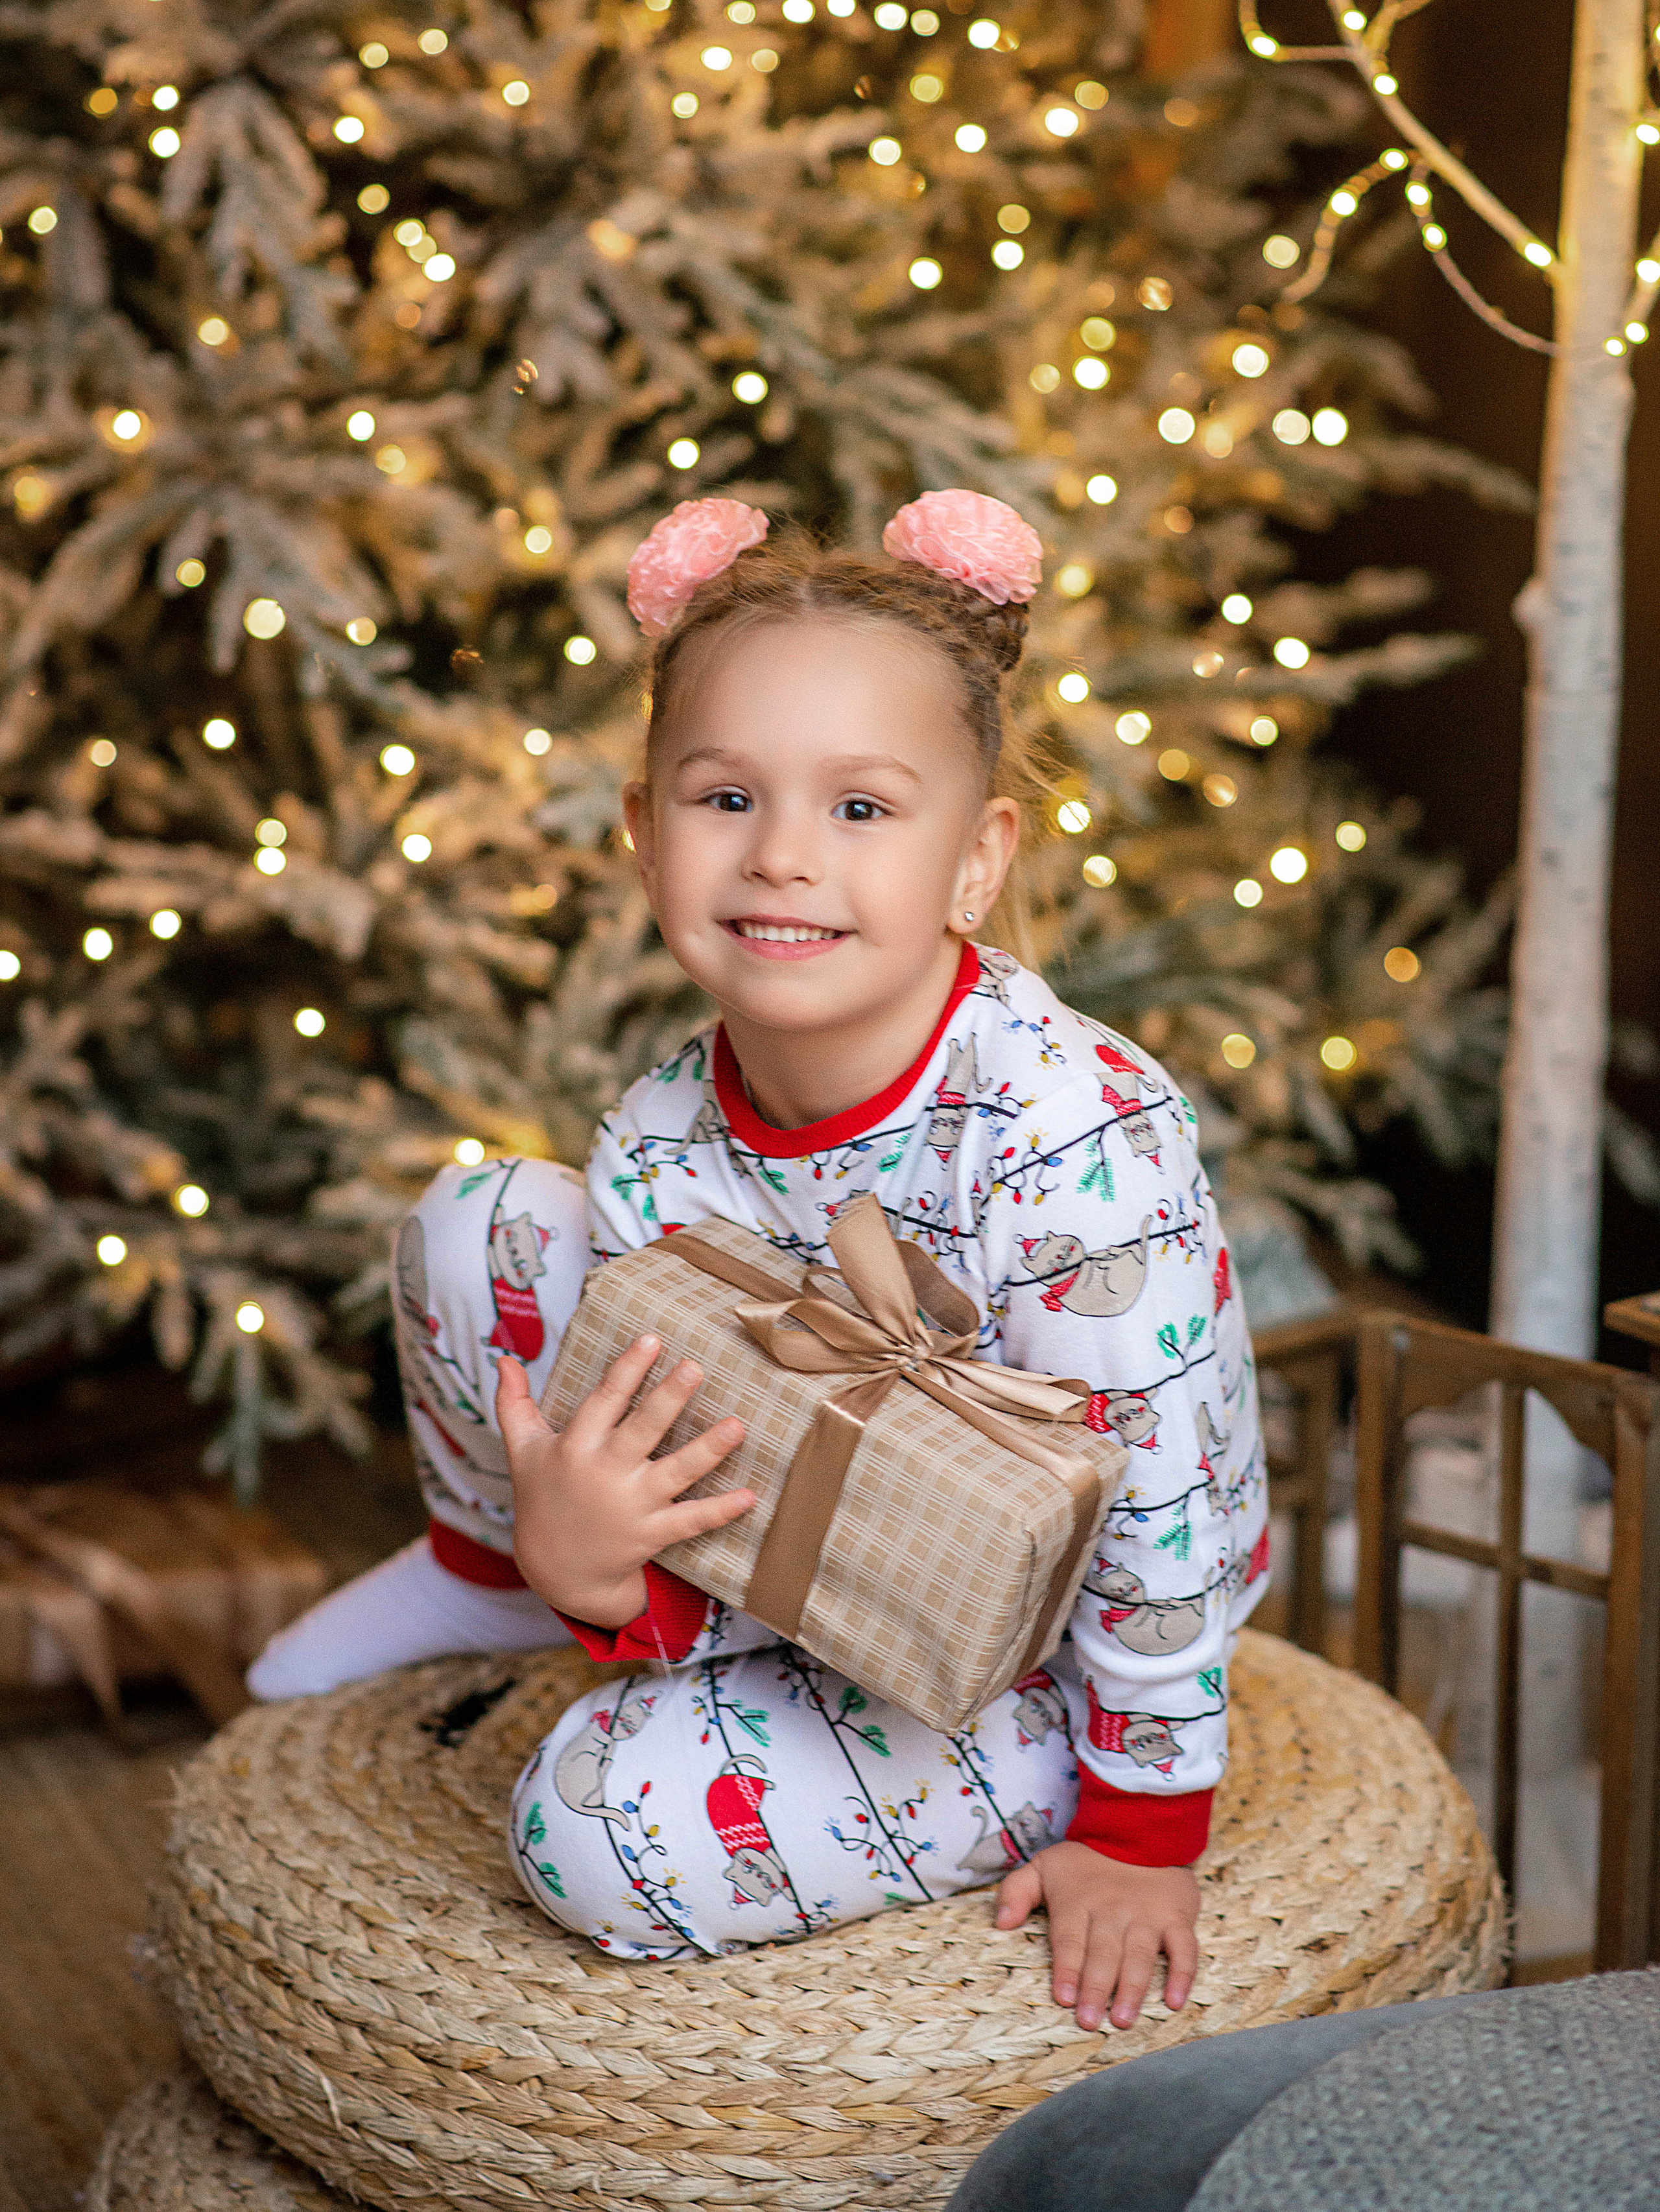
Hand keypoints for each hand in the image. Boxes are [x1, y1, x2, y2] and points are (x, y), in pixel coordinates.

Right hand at [494, 1336, 752, 1628]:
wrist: (556, 1569)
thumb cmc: (543, 1497)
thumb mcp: (523, 1451)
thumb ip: (514, 1404)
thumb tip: (502, 1358)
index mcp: (576, 1447)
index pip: (604, 1400)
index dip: (627, 1370)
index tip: (652, 1339)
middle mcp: (605, 1473)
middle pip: (642, 1430)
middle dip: (669, 1399)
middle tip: (695, 1367)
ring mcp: (631, 1506)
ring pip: (675, 1473)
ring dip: (708, 1450)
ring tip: (738, 1426)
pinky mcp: (651, 1534)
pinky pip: (690, 1521)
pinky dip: (720, 1511)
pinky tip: (750, 1496)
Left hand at [996, 1841, 1199, 2031]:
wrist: (1139, 1828)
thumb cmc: (1086, 1859)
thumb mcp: (1044, 1865)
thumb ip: (1016, 1891)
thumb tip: (1000, 1923)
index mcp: (1078, 1902)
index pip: (1070, 1939)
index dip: (1067, 1968)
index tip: (1063, 1998)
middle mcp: (1113, 1911)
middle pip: (1103, 1954)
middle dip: (1096, 1989)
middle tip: (1090, 2022)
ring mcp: (1147, 1915)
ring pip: (1140, 1955)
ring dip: (1132, 1988)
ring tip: (1124, 2019)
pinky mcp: (1176, 1917)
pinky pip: (1184, 1948)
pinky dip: (1182, 1975)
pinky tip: (1174, 2001)